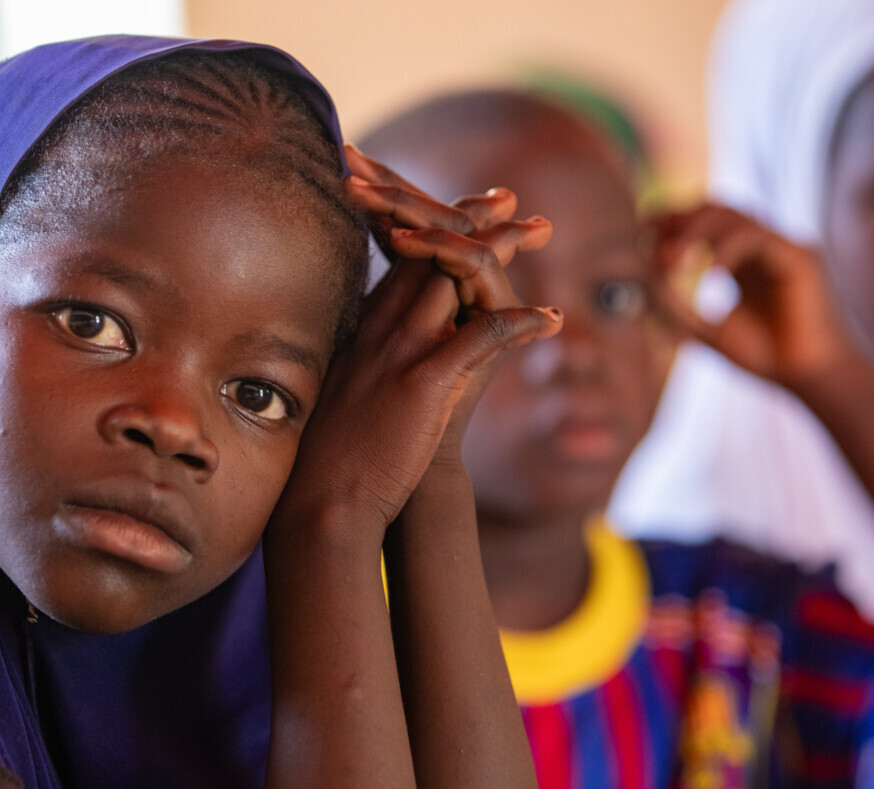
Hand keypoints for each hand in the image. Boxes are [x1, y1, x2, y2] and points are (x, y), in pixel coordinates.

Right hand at [276, 153, 560, 532]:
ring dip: (503, 250)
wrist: (322, 498)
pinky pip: (480, 337)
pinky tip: (551, 319)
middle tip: (515, 204)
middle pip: (432, 253)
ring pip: (456, 277)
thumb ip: (374, 361)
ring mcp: (401, 351)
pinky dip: (519, 324)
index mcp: (365, 328)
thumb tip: (397, 352)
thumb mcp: (354, 392)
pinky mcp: (423, 382)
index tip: (475, 208)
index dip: (440, 226)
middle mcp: (381, 327)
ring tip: (539, 231)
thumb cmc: (337, 453)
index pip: (406, 259)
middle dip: (476, 220)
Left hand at [650, 203, 868, 397]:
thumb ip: (675, 307)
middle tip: (657, 251)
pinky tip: (709, 276)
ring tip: (673, 262)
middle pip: (716, 209)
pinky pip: (756, 236)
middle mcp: (763, 246)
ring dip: (697, 233)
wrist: (808, 379)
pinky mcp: (799, 255)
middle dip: (681, 222)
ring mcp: (782, 246)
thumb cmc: (764, 357)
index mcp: (741, 259)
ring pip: (735, 215)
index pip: (703, 222)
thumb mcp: (705, 331)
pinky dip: (726, 251)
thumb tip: (645, 280)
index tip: (642, 234)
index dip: (672, 222)